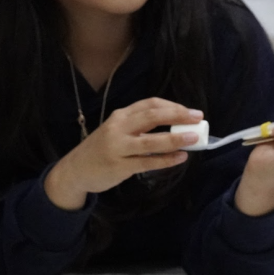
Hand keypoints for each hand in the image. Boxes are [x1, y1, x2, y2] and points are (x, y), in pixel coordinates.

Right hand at [44, 98, 203, 209]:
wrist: (75, 170)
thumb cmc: (102, 149)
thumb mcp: (117, 131)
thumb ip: (140, 128)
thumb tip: (175, 128)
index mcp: (120, 116)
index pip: (150, 104)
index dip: (173, 106)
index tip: (191, 112)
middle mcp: (118, 127)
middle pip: (152, 117)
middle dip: (178, 116)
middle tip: (197, 119)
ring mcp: (118, 147)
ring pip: (151, 141)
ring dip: (175, 139)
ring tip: (193, 138)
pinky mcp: (119, 166)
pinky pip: (148, 162)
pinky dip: (166, 160)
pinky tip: (180, 158)